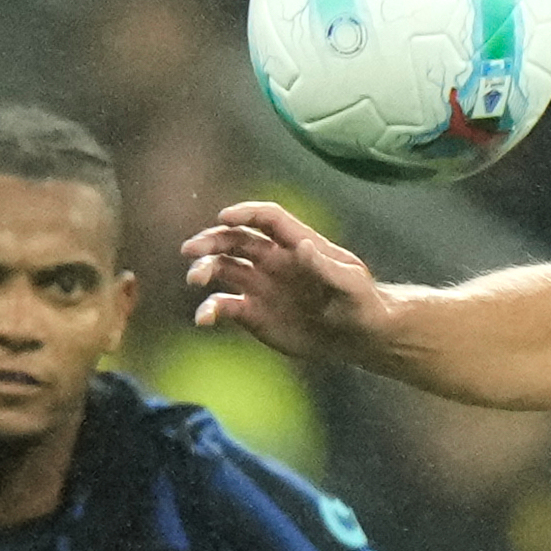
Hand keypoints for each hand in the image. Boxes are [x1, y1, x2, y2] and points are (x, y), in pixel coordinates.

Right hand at [182, 202, 389, 361]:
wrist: (356, 337)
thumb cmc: (360, 304)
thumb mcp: (350, 284)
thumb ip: (324, 266)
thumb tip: (300, 246)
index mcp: (296, 244)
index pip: (266, 218)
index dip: (245, 213)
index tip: (224, 217)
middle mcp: (272, 259)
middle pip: (234, 239)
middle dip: (211, 240)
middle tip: (190, 249)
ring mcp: (259, 285)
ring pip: (222, 268)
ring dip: (204, 269)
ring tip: (195, 279)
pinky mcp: (252, 312)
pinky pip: (223, 305)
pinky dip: (209, 309)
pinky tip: (203, 318)